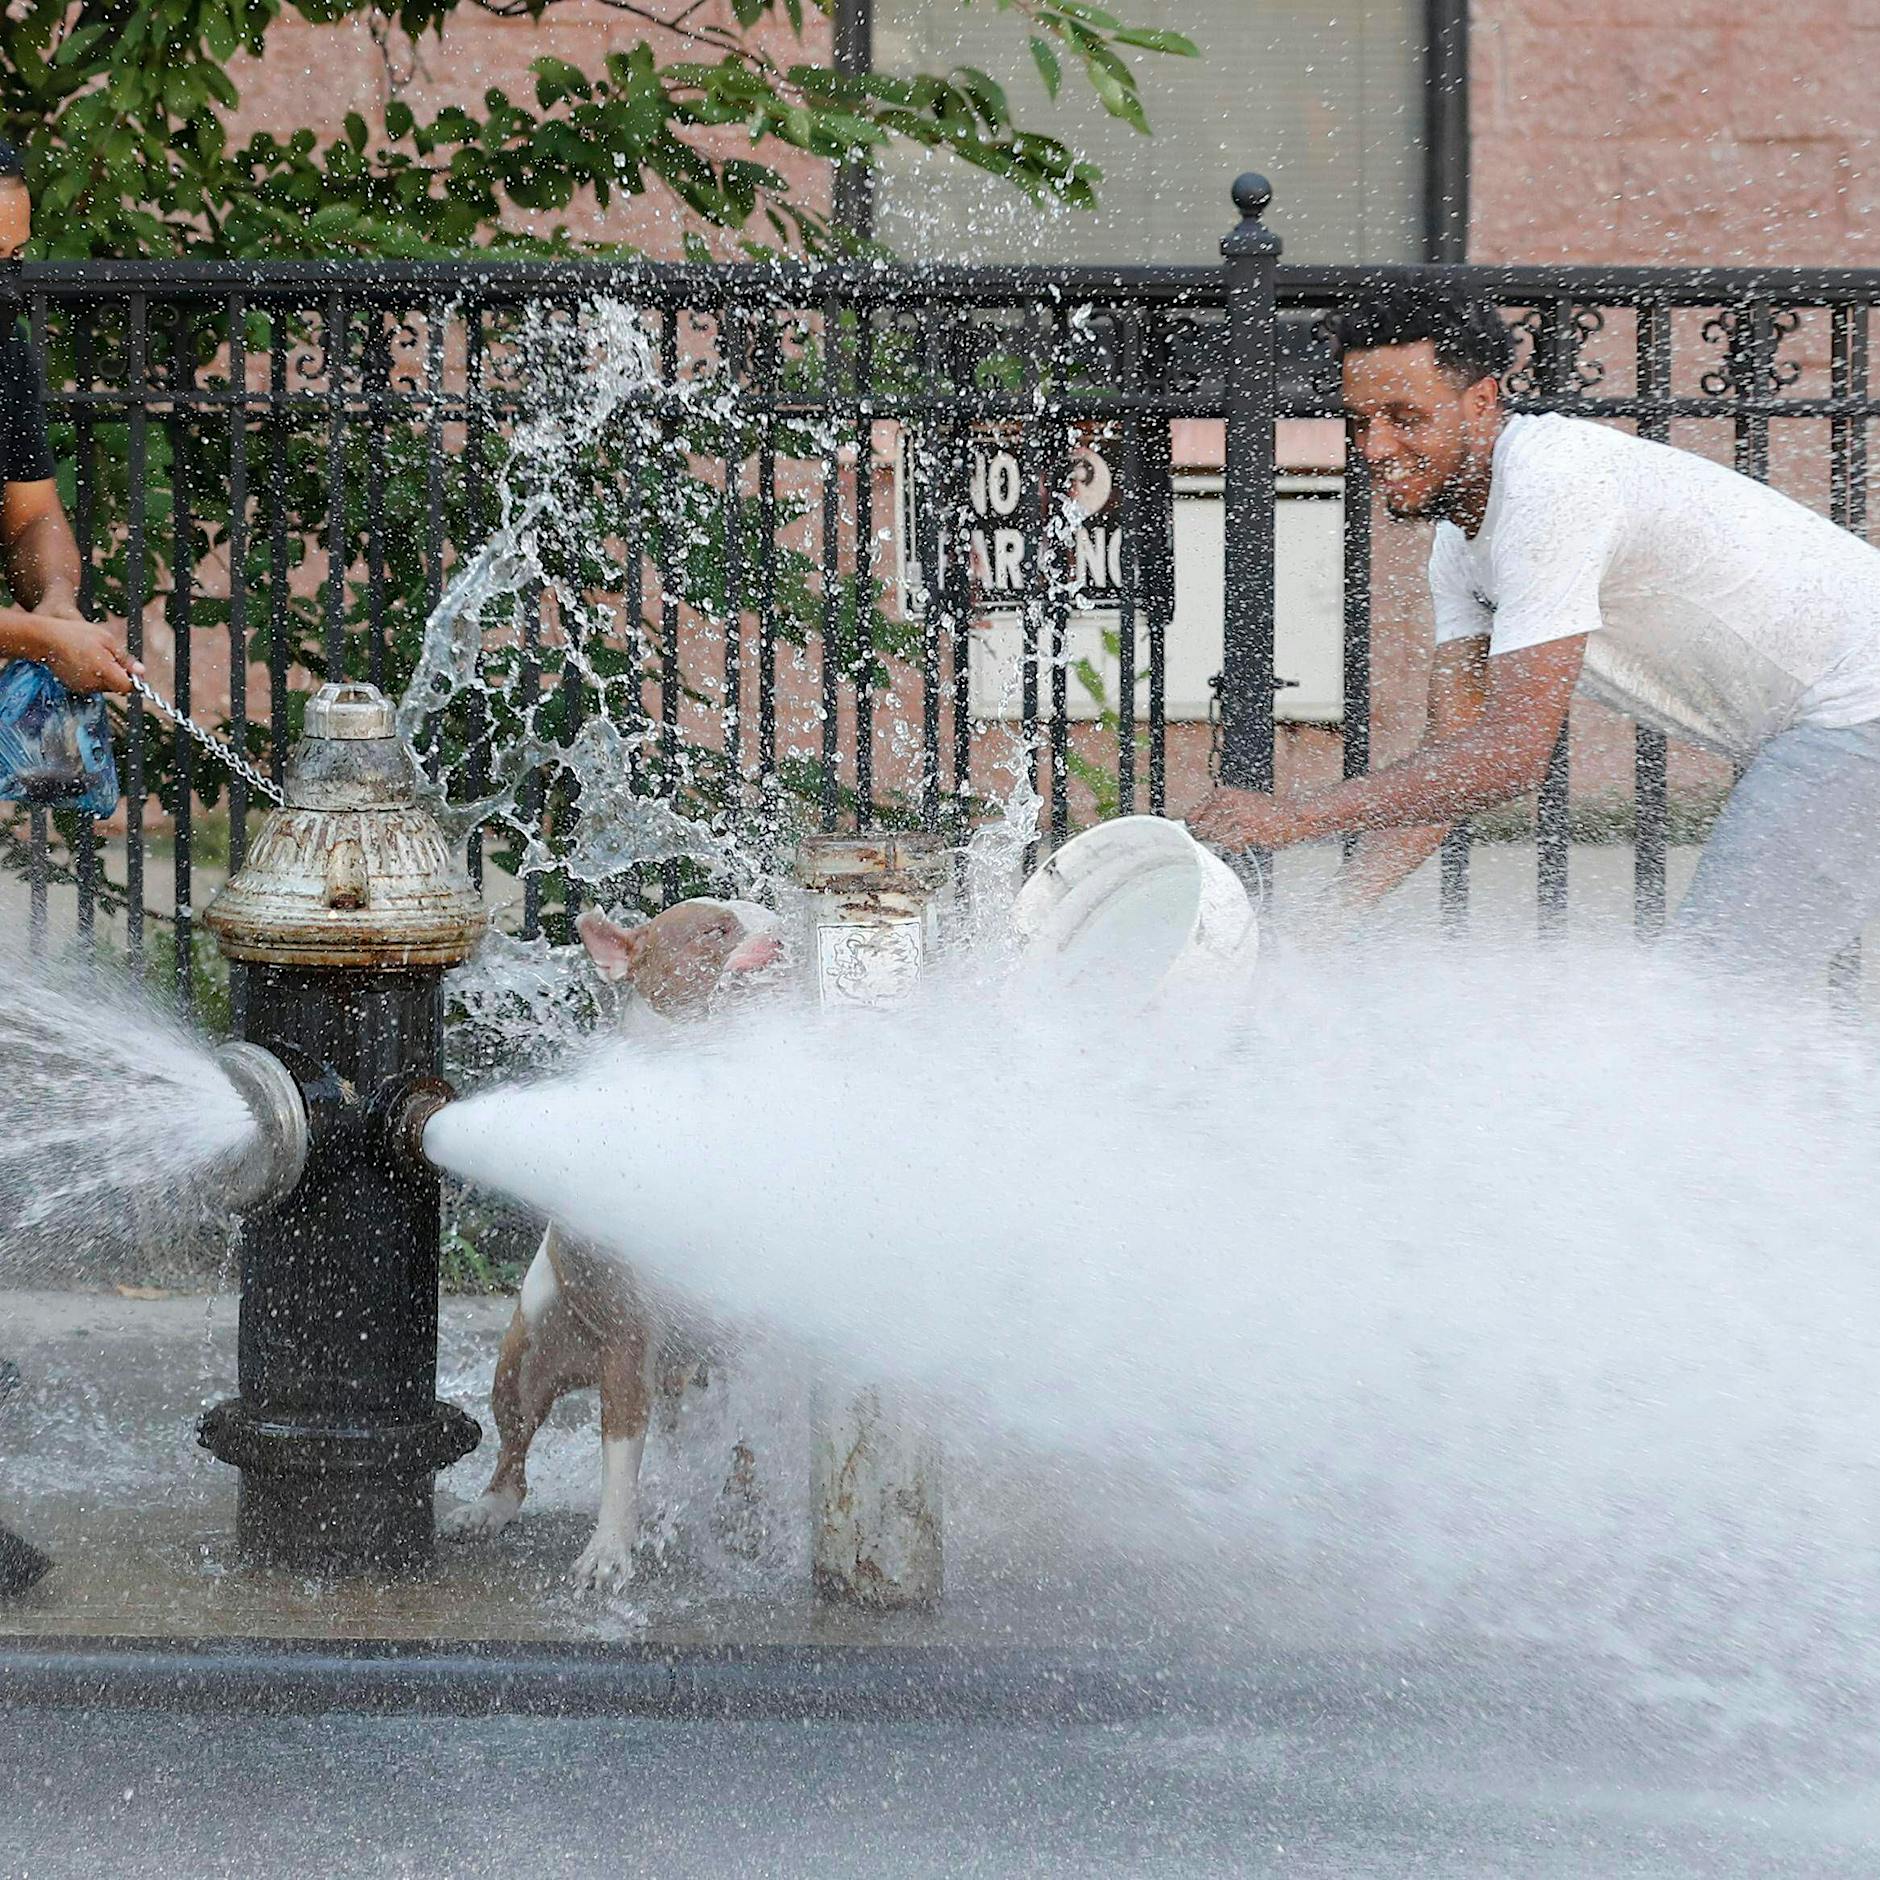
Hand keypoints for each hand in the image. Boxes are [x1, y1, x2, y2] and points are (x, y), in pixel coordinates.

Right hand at [31, 614, 137, 695]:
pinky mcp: (75, 688)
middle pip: (117, 687)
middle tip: (108, 655)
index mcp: (104, 671)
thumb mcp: (107, 639)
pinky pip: (92, 685)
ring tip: (93, 656)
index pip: (128, 687)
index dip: (133, 679)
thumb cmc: (76, 634)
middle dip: (119, 674)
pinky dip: (93, 676)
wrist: (46, 638)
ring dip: (106, 675)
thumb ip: (125, 658)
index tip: (130, 668)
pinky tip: (84, 662)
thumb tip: (141, 672)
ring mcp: (83, 687)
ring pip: (105, 687)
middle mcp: (93, 684)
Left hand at [1185, 786, 1314, 851]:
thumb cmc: (1262, 813)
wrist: (1290, 815)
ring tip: (1241, 836)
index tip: (1204, 835)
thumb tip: (1191, 829)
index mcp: (1221, 794)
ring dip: (1227, 843)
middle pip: (1202, 830)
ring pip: (1215, 838)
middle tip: (1229, 836)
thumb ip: (1214, 814)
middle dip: (1212, 839)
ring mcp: (1236, 813)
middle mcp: (1226, 800)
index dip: (1197, 830)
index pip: (1192, 817)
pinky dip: (1237, 847)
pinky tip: (1248, 840)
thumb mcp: (1235, 805)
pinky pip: (1230, 844)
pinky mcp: (1247, 827)